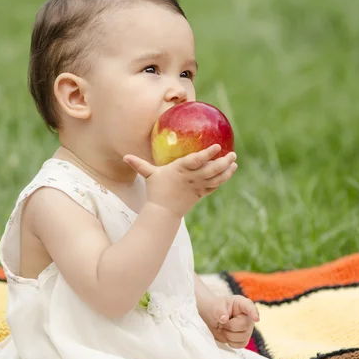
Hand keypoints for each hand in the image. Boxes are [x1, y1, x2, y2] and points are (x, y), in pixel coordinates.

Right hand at [123, 144, 237, 218]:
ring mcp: (197, 187)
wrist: (163, 212)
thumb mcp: (149, 176)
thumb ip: (140, 164)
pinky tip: (229, 172)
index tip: (217, 146)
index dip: (207, 154)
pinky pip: (214, 186)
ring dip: (226, 171)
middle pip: (211, 170)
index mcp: (180, 170)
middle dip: (223, 162)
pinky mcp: (200, 194)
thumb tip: (125, 156)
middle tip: (233, 154)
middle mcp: (191, 178)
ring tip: (234, 162)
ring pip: (216, 179)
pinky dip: (222, 180)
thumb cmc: (156, 191)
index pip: (196, 160)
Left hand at [204, 295, 259, 348]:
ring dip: (228, 335)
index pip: (249, 307)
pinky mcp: (245, 338)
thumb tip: (224, 319)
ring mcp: (248, 328)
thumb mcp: (216, 306)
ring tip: (223, 328)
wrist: (213, 319)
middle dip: (229, 326)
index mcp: (242, 304)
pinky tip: (227, 335)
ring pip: (243, 337)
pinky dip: (231, 342)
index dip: (254, 312)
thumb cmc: (216, 309)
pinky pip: (241, 344)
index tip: (256, 318)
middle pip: (244, 326)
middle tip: (221, 323)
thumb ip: (219, 311)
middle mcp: (248, 316)